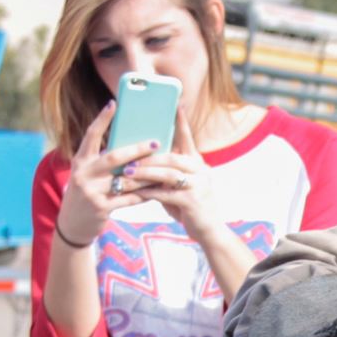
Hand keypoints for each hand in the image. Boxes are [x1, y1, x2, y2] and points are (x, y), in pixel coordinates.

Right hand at [53, 104, 167, 246]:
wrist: (72, 224)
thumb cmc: (87, 193)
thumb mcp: (88, 174)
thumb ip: (103, 161)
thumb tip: (131, 144)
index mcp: (80, 161)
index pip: (90, 136)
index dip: (102, 120)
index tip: (114, 104)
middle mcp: (83, 174)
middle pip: (114, 157)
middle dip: (136, 149)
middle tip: (156, 143)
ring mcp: (91, 192)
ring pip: (125, 179)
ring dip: (146, 174)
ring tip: (163, 167)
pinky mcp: (101, 208)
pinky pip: (129, 199)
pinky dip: (144, 193)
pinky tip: (157, 188)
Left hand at [119, 105, 223, 240]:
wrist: (210, 231)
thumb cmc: (191, 207)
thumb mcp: (181, 186)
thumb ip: (168, 173)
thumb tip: (144, 162)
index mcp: (197, 163)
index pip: (187, 138)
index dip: (181, 121)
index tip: (175, 104)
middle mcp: (200, 170)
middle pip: (172, 156)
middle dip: (148, 156)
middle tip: (128, 157)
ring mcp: (198, 185)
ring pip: (167, 174)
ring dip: (144, 173)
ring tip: (126, 173)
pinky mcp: (192, 201)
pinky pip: (166, 193)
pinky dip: (149, 192)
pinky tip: (136, 192)